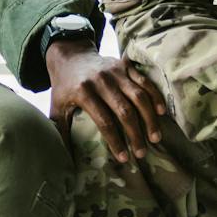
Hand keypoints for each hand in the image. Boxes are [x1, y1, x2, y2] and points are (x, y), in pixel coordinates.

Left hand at [46, 41, 165, 163]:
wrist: (70, 56)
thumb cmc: (64, 87)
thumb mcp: (56, 108)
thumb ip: (60, 131)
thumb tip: (65, 159)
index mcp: (83, 92)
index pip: (104, 121)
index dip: (115, 141)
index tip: (124, 158)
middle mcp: (101, 81)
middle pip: (124, 110)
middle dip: (135, 134)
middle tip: (141, 152)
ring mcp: (115, 71)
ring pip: (138, 96)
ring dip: (149, 118)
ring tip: (155, 137)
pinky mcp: (125, 65)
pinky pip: (144, 81)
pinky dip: (155, 96)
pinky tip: (161, 112)